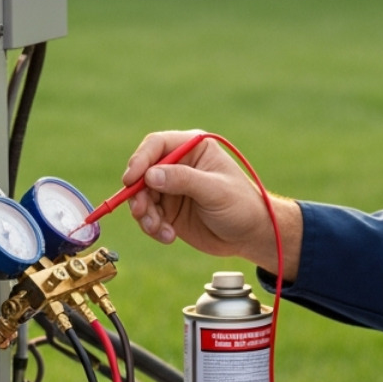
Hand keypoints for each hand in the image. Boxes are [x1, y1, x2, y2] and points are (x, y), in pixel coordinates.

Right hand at [121, 130, 302, 278]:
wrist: (250, 235)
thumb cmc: (242, 206)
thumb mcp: (215, 191)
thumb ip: (184, 180)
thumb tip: (150, 175)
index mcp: (192, 148)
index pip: (157, 145)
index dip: (140, 160)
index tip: (131, 179)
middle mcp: (177, 165)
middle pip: (142, 172)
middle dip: (138, 194)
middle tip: (142, 212)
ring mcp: (171, 188)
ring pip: (141, 197)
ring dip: (145, 214)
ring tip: (159, 229)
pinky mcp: (168, 210)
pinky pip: (148, 216)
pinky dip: (152, 227)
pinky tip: (168, 236)